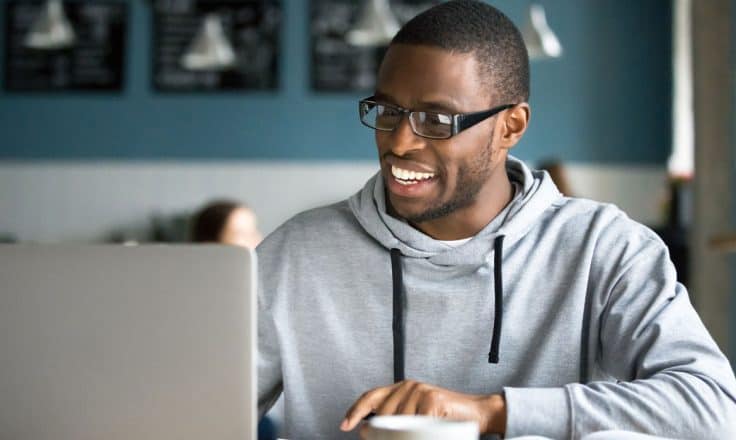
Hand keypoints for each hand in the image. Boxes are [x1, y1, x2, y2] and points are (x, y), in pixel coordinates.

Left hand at [339, 380, 505, 434]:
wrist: (475, 412)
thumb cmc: (445, 415)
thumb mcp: (416, 416)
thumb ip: (396, 419)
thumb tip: (370, 430)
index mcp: (401, 389)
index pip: (370, 397)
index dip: (355, 411)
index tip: (345, 425)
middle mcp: (408, 386)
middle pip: (383, 414)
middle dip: (385, 432)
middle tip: (392, 438)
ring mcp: (419, 391)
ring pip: (400, 421)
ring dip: (408, 433)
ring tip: (422, 432)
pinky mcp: (431, 399)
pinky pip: (417, 423)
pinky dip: (422, 432)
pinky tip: (430, 430)